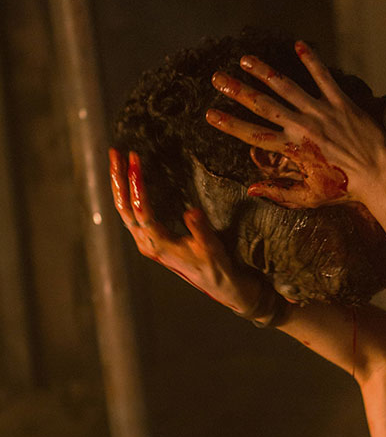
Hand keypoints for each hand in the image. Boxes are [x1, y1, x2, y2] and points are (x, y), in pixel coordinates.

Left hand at [109, 147, 277, 318]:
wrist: (218, 284)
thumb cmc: (215, 267)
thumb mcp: (211, 247)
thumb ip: (200, 229)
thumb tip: (191, 212)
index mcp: (158, 245)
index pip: (141, 210)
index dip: (137, 184)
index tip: (136, 160)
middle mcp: (147, 243)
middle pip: (124, 207)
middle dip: (118, 178)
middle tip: (115, 152)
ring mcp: (146, 241)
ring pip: (124, 210)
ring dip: (120, 184)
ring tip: (117, 159)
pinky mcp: (150, 239)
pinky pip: (132, 213)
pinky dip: (127, 193)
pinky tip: (128, 179)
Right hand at [205, 41, 385, 208]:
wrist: (378, 176)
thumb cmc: (344, 190)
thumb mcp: (308, 198)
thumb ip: (278, 192)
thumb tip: (250, 189)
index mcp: (293, 150)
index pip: (253, 134)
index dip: (230, 124)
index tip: (210, 114)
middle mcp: (302, 126)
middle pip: (263, 105)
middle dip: (237, 91)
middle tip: (217, 78)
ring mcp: (321, 112)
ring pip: (286, 86)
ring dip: (263, 71)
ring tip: (245, 58)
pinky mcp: (341, 103)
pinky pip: (324, 77)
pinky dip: (311, 60)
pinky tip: (298, 44)